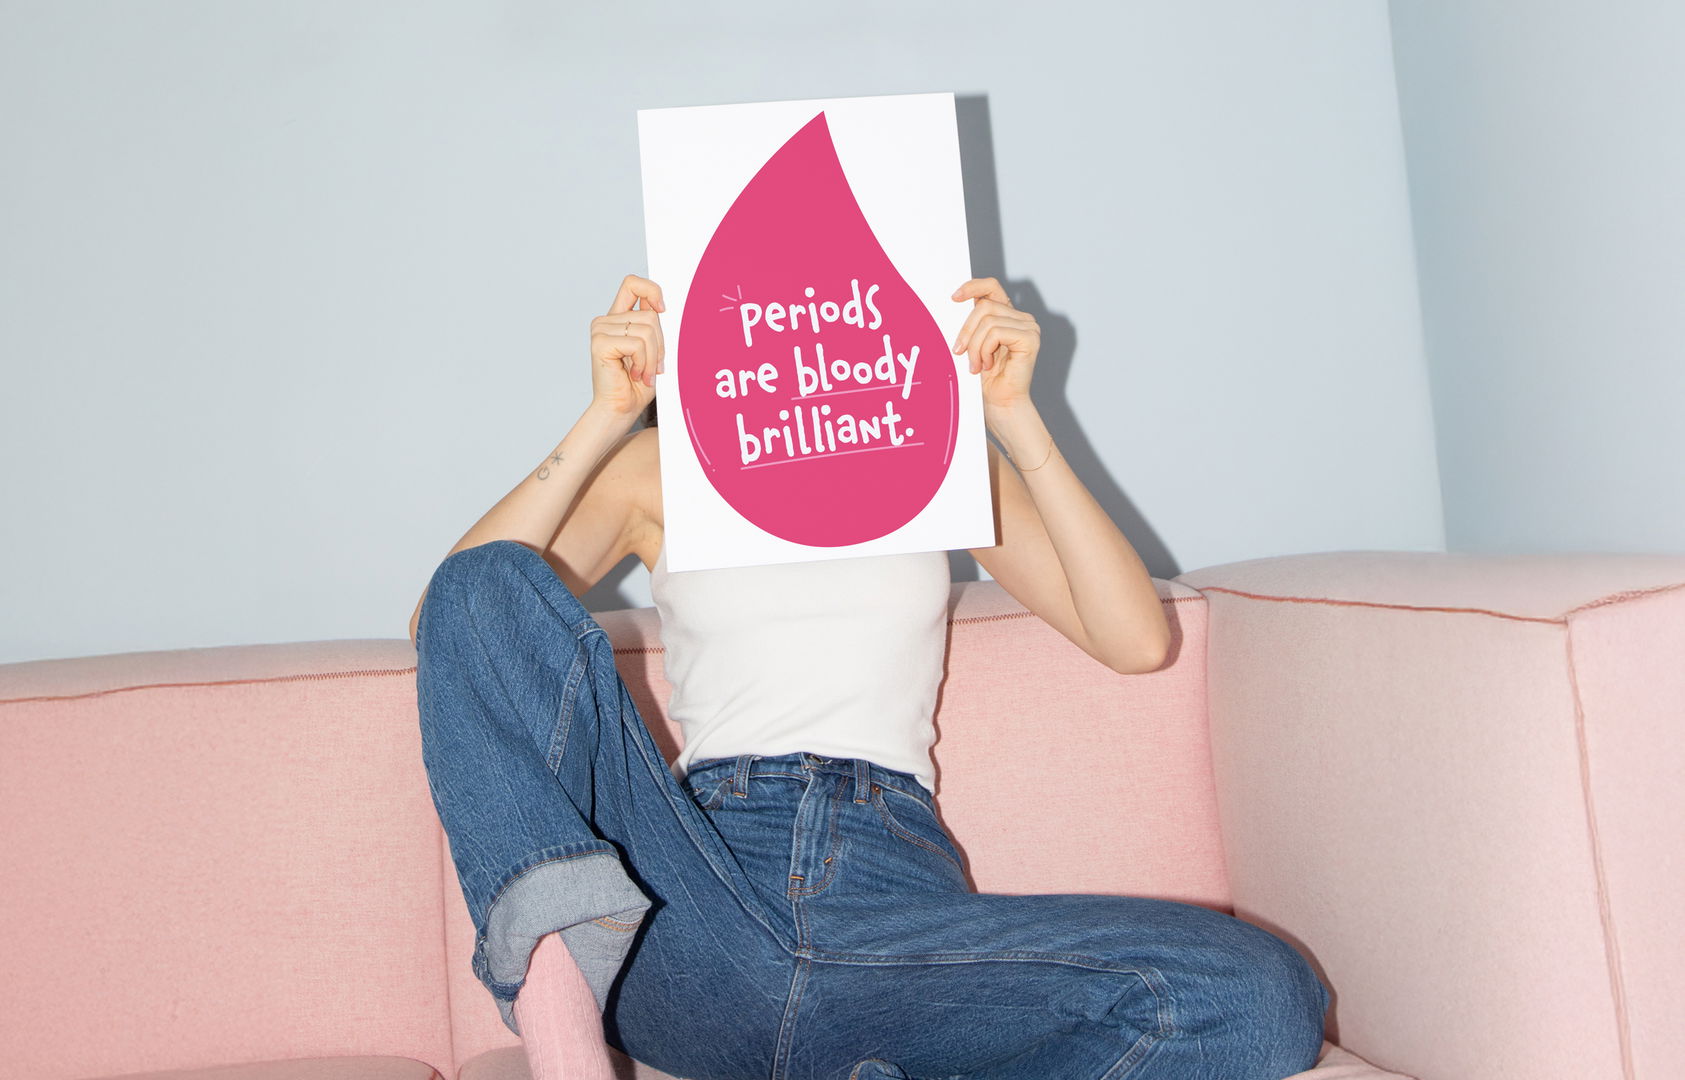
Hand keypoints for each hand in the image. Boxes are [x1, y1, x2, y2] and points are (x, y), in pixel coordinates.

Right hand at [589, 274, 665, 421]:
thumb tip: (668, 310)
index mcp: (618, 318)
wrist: (620, 409)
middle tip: (653, 367)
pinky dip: (644, 363)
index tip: (663, 310)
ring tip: (644, 374)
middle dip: (660, 345)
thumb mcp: (654, 351)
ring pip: (646, 330)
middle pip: (650, 316)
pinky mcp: (600, 343)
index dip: (651, 290)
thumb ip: (656, 328)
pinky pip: (637, 343)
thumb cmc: (637, 385)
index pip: (633, 284)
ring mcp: (600, 330)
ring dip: (653, 358)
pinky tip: (634, 375)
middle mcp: (607, 320)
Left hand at [950, 277, 1039, 417]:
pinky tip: (987, 365)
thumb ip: (971, 323)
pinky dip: (985, 350)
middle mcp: (1021, 318)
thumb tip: (953, 302)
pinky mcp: (1030, 338)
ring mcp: (1029, 327)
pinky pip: (996, 332)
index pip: (991, 287)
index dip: (972, 287)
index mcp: (1008, 316)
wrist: (1000, 404)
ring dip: (975, 347)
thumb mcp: (973, 344)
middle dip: (966, 330)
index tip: (953, 298)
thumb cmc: (986, 379)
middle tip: (959, 351)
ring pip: (988, 321)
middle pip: (984, 306)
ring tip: (976, 365)